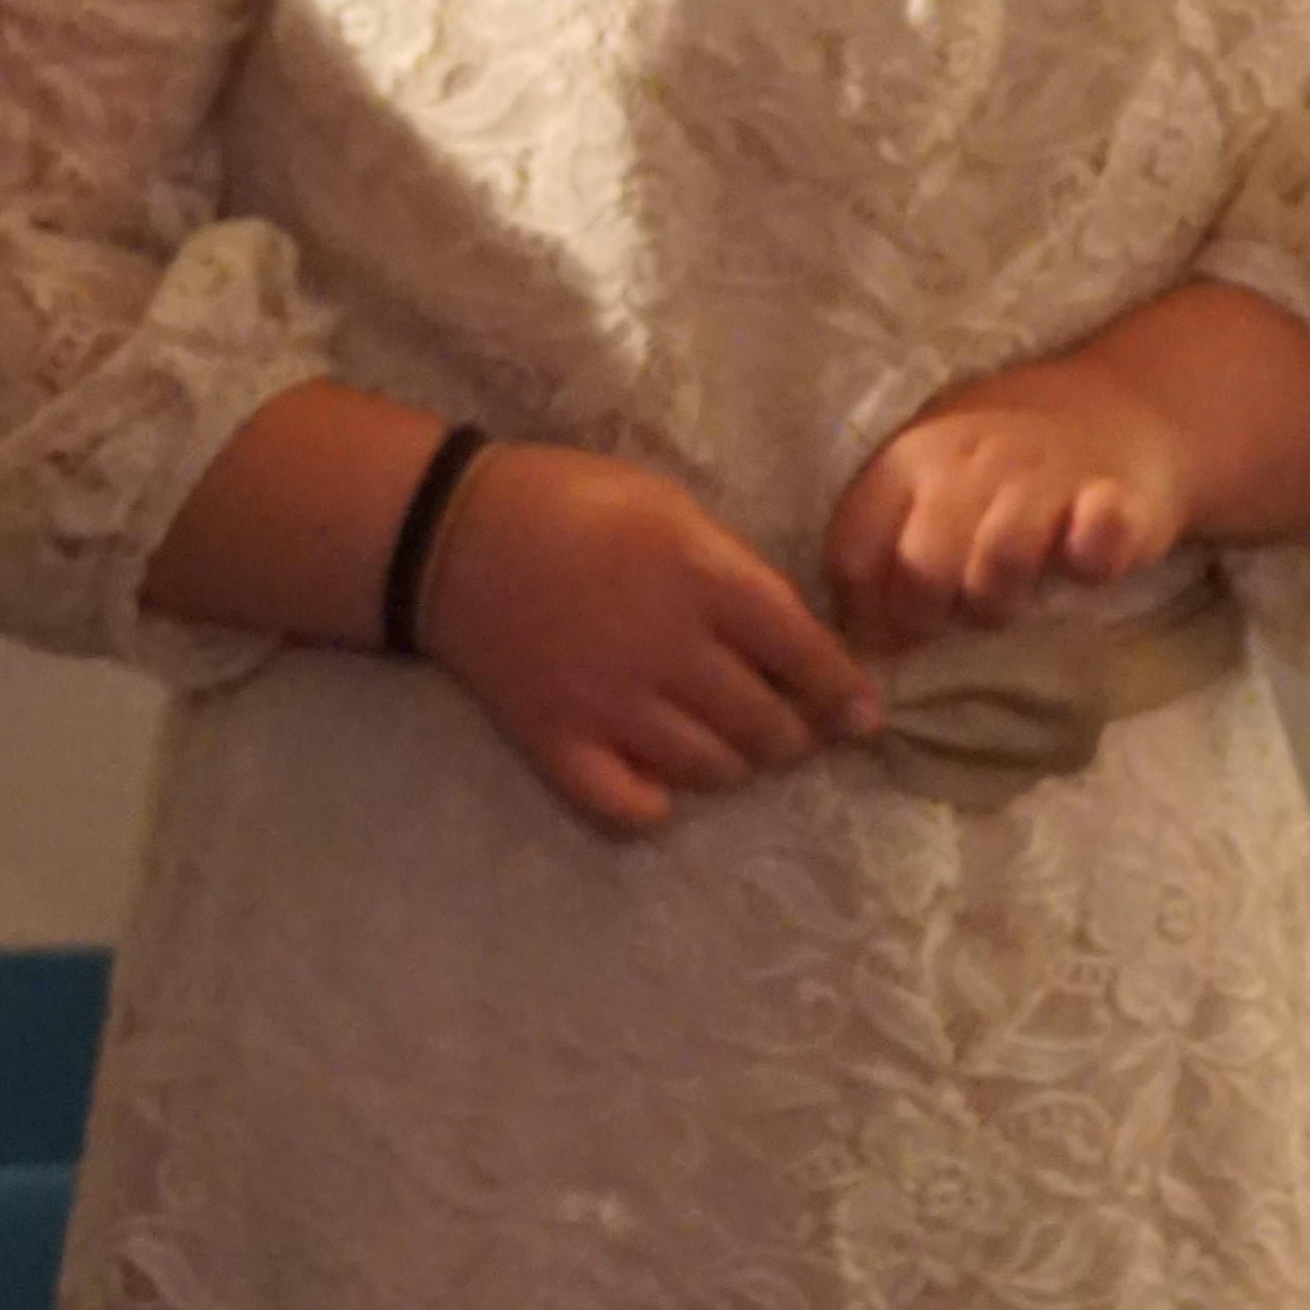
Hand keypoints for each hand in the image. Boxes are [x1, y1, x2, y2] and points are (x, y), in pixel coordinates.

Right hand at [417, 444, 879, 837]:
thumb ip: (732, 567)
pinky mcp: (558, 740)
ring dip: (734, 763)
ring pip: (716, 772)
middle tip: (784, 722)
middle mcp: (665, 647)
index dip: (845, 692)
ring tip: (721, 739)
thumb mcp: (664, 503)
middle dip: (793, 733)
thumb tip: (794, 638)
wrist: (447, 529)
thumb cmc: (567, 500)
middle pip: (769, 727)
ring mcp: (610, 702)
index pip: (805, 654)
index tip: (862, 714)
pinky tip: (656, 774)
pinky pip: (634, 809)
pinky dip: (658, 803)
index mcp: (697, 576)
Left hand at [824, 358, 1187, 651]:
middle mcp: (967, 466)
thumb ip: (889, 540)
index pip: (854, 553)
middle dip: (926, 617)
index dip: (862, 612)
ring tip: (1005, 602)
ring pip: (999, 560)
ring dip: (996, 602)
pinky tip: (1082, 564)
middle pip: (923, 567)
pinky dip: (1089, 558)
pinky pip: (1096, 538)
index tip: (885, 638)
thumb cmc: (1002, 458)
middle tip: (951, 621)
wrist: (1111, 402)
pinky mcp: (1115, 497)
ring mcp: (1042, 477)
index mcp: (906, 462)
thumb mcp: (928, 479)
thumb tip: (860, 634)